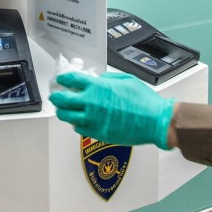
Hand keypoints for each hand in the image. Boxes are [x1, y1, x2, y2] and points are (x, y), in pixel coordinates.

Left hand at [50, 72, 174, 148]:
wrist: (155, 121)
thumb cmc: (144, 101)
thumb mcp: (126, 80)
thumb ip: (109, 78)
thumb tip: (99, 79)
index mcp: (98, 87)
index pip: (72, 80)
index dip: (63, 79)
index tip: (61, 80)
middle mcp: (92, 103)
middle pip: (63, 100)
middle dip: (57, 97)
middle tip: (56, 96)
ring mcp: (93, 120)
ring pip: (66, 117)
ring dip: (62, 112)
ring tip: (63, 110)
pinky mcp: (98, 133)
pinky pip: (78, 129)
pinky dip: (76, 125)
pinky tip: (79, 122)